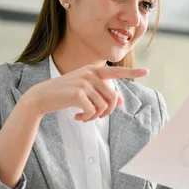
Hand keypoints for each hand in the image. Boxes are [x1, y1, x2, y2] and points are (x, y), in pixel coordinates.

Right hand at [23, 64, 147, 121]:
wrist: (41, 96)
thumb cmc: (65, 93)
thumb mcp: (85, 91)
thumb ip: (102, 93)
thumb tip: (120, 101)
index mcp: (94, 70)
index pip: (117, 71)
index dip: (132, 72)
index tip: (147, 71)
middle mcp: (91, 73)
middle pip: (112, 97)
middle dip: (107, 111)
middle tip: (96, 117)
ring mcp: (84, 82)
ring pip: (103, 106)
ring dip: (95, 116)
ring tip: (85, 117)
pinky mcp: (77, 93)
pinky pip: (93, 111)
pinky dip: (88, 118)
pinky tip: (79, 118)